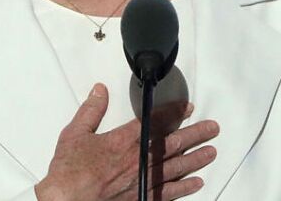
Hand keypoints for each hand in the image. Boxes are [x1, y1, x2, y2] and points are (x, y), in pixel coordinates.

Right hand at [35, 83, 218, 200]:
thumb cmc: (68, 173)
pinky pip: (170, 193)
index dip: (174, 113)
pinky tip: (197, 182)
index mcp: (124, 141)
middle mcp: (138, 160)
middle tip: (212, 129)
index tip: (188, 108)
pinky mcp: (142, 200)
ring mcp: (143, 182)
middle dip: (196, 134)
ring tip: (211, 151)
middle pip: (174, 144)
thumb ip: (91, 110)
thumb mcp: (75, 134)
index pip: (156, 122)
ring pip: (177, 168)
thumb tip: (99, 91)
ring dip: (196, 158)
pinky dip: (185, 188)